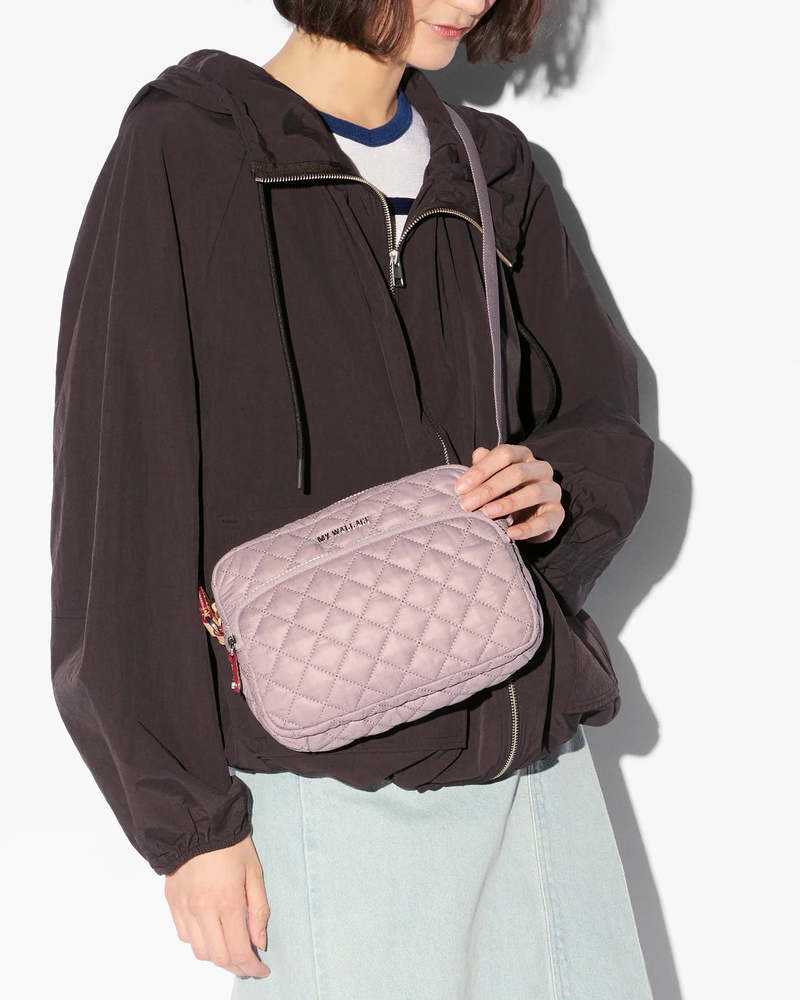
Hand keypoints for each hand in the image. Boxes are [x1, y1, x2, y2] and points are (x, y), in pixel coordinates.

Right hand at [164, 834, 270, 978]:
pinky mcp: (173, 904)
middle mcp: (203, 910)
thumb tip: (259, 942)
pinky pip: (185, 936)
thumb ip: (259, 909)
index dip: (252, 967)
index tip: (261, 970)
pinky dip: (200, 941)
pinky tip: (211, 930)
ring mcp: (185, 909)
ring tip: (231, 946)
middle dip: (236, 965)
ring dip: (217, 956)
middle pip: (219, 957)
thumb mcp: (254, 871)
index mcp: (227, 901)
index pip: (239, 950)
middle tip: (249, 961)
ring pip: (200, 951)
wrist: (195, 822)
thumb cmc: (230, 844)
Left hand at [454, 443, 564, 542]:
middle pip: (518, 472)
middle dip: (489, 488)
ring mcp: (552, 491)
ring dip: (508, 503)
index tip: (460, 488)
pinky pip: (545, 520)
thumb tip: (477, 454)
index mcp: (524, 456)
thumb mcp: (493, 479)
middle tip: (467, 504)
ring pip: (534, 492)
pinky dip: (527, 528)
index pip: (504, 454)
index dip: (481, 470)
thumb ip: (484, 467)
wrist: (530, 517)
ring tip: (487, 513)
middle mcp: (541, 470)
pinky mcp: (557, 514)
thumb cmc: (507, 492)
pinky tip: (511, 533)